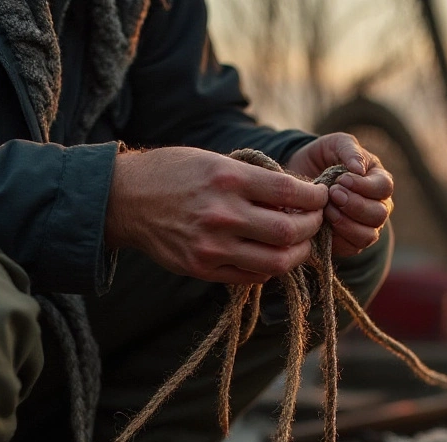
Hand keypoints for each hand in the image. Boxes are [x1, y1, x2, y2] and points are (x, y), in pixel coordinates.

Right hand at [104, 147, 327, 283]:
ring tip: (299, 243)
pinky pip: (252, 276)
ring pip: (276, 262)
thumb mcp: (214, 160)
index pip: (291, 194)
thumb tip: (298, 195)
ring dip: (297, 253)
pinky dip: (270, 268)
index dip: (315, 198)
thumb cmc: (173, 173)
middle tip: (315, 222)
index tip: (320, 198)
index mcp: (228, 179)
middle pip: (290, 232)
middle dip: (312, 228)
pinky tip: (272, 255)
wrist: (125, 199)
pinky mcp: (202, 268)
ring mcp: (212, 246)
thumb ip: (253, 179)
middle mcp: (222, 214)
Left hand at [285, 133, 393, 256]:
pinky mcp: (350, 243)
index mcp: (378, 180)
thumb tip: (359, 169)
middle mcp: (377, 206)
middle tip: (333, 194)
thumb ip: (349, 150)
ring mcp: (365, 227)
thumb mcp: (335, 144)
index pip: (384, 187)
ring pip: (368, 235)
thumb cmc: (323, 158)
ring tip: (327, 209)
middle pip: (379, 214)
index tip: (342, 179)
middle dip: (355, 205)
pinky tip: (324, 223)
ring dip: (346, 223)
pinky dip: (338, 237)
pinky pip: (352, 247)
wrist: (300, 176)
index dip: (365, 186)